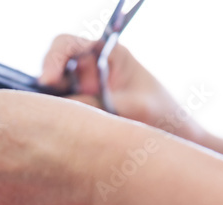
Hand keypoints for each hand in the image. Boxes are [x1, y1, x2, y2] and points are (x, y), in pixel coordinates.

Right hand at [39, 33, 205, 144]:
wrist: (176, 140)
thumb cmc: (163, 115)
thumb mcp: (131, 107)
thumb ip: (95, 104)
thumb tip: (59, 109)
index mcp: (107, 55)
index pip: (66, 46)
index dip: (52, 60)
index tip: (48, 81)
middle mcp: (90, 72)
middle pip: (53, 70)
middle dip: (46, 87)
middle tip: (48, 107)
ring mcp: (84, 94)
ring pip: (52, 96)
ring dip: (51, 108)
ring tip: (57, 124)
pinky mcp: (81, 117)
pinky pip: (60, 117)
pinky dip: (56, 124)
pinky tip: (61, 135)